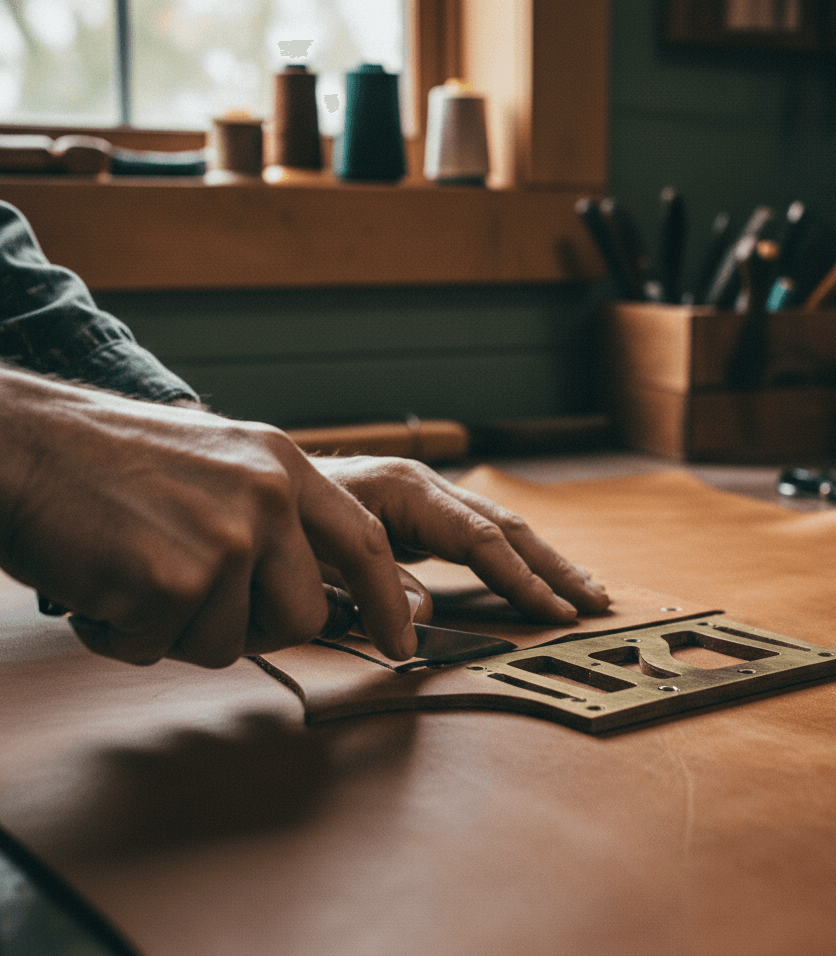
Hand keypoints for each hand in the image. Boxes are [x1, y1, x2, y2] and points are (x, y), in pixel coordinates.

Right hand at [0, 367, 416, 665]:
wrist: (20, 443)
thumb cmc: (108, 462)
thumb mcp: (217, 460)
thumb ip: (272, 514)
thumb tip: (310, 587)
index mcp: (283, 466)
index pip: (366, 541)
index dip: (388, 597)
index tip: (403, 638)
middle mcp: (268, 496)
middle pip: (303, 616)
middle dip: (251, 629)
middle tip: (189, 600)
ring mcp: (227, 537)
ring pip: (230, 643)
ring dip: (175, 630)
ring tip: (132, 574)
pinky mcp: (177, 579)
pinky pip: (165, 649)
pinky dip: (125, 634)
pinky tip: (101, 583)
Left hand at [311, 456, 608, 622]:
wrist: (268, 485)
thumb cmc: (290, 520)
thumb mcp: (323, 554)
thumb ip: (374, 583)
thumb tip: (424, 615)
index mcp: (407, 492)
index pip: (481, 538)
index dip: (521, 579)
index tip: (555, 612)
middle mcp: (427, 488)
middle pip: (506, 527)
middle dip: (552, 567)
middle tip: (595, 601)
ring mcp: (429, 499)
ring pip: (502, 528)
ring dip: (546, 562)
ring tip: (586, 589)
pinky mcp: (426, 515)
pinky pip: (483, 537)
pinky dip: (517, 559)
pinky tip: (538, 576)